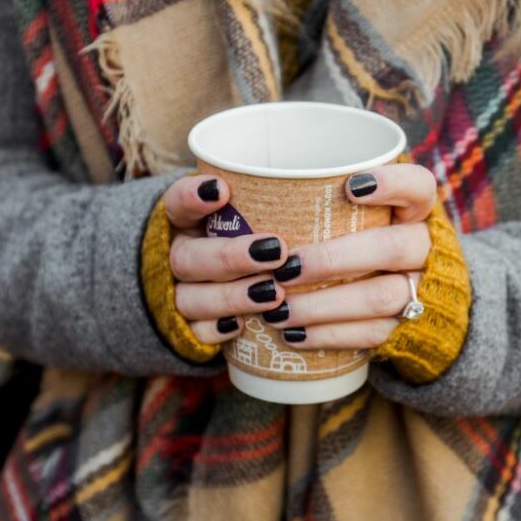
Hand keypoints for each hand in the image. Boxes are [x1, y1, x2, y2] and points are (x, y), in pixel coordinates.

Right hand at [161, 175, 289, 343]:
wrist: (199, 284)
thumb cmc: (237, 238)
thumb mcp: (244, 214)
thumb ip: (271, 202)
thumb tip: (346, 187)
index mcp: (182, 222)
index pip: (176, 203)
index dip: (192, 196)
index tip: (222, 189)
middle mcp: (174, 256)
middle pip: (187, 258)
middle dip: (231, 256)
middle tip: (277, 252)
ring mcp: (176, 293)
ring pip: (190, 298)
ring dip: (230, 297)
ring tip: (273, 294)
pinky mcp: (183, 328)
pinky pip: (192, 333)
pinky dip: (214, 330)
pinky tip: (239, 326)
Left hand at [262, 164, 437, 349]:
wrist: (422, 295)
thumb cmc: (369, 238)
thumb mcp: (362, 213)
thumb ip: (325, 202)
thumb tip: (236, 191)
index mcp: (417, 210)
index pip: (419, 186)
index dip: (392, 184)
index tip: (350, 187)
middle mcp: (425, 248)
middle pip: (391, 248)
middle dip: (333, 259)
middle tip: (285, 267)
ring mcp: (421, 290)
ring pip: (380, 298)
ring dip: (323, 305)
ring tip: (278, 310)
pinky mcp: (408, 327)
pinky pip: (372, 334)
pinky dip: (329, 335)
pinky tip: (293, 334)